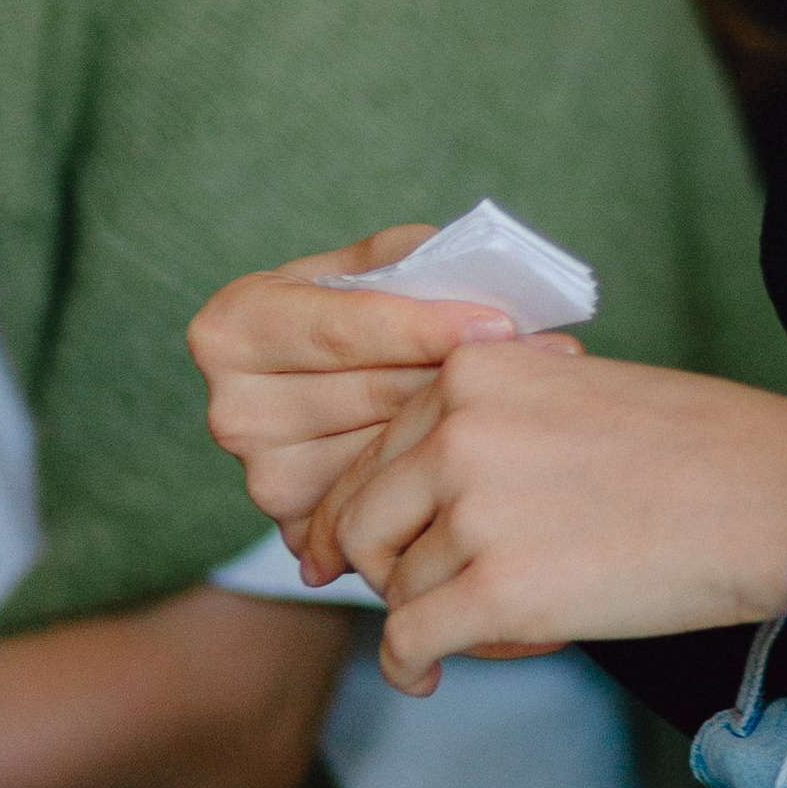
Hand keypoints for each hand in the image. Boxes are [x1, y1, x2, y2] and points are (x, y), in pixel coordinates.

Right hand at [187, 227, 521, 556]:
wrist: (309, 387)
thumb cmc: (346, 311)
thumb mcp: (359, 268)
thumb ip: (400, 262)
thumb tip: (472, 273)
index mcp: (234, 328)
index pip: (340, 331)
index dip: (424, 326)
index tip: (498, 322)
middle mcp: (234, 409)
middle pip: (371, 393)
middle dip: (465, 373)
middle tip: (552, 352)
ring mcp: (265, 476)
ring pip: (388, 451)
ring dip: (469, 425)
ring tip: (543, 393)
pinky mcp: (300, 525)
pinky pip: (389, 498)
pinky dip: (446, 471)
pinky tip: (503, 445)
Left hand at [304, 345, 786, 694]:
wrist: (778, 497)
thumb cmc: (701, 448)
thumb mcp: (576, 389)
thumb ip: (496, 420)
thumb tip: (428, 486)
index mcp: (475, 371)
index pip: (374, 450)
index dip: (374, 509)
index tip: (380, 546)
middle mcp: (458, 431)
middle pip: (361, 519)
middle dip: (382, 565)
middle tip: (415, 593)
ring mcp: (474, 511)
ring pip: (394, 584)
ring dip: (427, 615)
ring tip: (482, 625)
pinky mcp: (498, 590)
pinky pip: (408, 637)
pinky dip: (408, 665)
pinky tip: (426, 674)